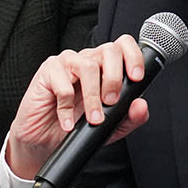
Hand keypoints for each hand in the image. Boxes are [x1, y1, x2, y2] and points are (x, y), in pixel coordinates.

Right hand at [5, 36, 150, 177]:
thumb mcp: (112, 127)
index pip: (123, 46)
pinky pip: (62, 83)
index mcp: (106, 65)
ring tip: (94, 118)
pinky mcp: (47, 72)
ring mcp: (67, 63)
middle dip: (115, 78)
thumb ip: (130, 117)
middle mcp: (88, 59)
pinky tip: (68, 122)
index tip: (136, 78)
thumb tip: (141, 105)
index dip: (134, 56)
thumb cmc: (78, 126)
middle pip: (109, 50)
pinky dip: (67, 107)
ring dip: (93, 96)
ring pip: (87, 66)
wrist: (47, 141)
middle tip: (111, 101)